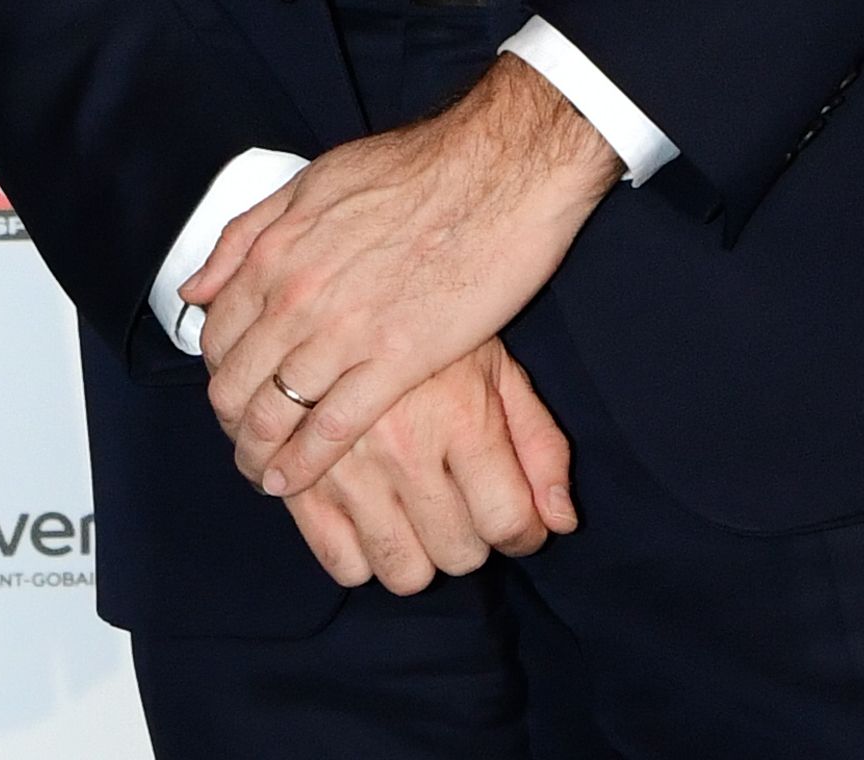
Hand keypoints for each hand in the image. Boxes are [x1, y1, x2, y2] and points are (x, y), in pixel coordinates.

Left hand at [191, 53, 619, 497]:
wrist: (495, 171)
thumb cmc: (414, 169)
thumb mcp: (312, 182)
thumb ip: (247, 235)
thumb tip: (200, 287)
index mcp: (274, 251)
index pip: (217, 335)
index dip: (216, 373)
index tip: (228, 393)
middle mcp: (295, 296)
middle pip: (235, 383)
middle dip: (231, 424)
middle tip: (242, 444)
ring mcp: (342, 331)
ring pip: (273, 412)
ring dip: (258, 452)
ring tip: (261, 474)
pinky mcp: (396, 359)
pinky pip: (331, 427)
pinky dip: (305, 462)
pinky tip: (294, 480)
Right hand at [273, 339, 578, 594]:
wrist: (334, 291)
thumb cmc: (430, 333)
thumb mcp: (497, 369)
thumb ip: (540, 444)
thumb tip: (563, 522)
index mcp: (459, 417)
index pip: (508, 523)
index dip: (524, 534)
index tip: (516, 524)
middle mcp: (403, 448)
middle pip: (458, 554)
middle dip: (472, 539)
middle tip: (461, 505)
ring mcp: (346, 469)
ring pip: (403, 570)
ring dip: (420, 554)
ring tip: (418, 515)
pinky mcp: (300, 481)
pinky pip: (341, 565)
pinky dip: (362, 556)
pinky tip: (372, 518)